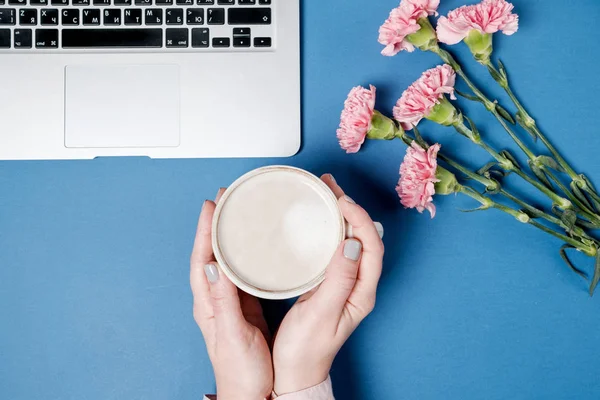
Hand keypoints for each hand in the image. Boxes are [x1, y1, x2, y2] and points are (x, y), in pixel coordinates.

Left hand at [190, 189, 272, 399]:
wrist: (252, 392)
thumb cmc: (241, 370)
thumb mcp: (233, 334)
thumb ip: (224, 301)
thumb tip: (214, 265)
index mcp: (208, 305)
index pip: (202, 260)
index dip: (205, 231)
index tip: (211, 206)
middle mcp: (214, 299)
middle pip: (211, 254)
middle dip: (214, 225)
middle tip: (223, 199)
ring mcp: (229, 301)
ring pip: (225, 259)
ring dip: (228, 235)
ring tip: (236, 213)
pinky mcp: (243, 305)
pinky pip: (240, 270)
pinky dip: (243, 252)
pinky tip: (253, 244)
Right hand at [272, 174, 384, 394]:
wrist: (295, 372)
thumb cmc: (306, 350)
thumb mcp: (320, 314)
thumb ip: (337, 279)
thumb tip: (350, 243)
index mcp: (361, 293)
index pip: (372, 247)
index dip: (360, 220)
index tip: (342, 201)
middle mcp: (357, 285)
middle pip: (364, 238)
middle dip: (351, 208)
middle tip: (330, 185)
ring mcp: (343, 283)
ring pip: (349, 239)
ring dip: (340, 214)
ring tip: (324, 192)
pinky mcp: (328, 282)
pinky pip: (334, 247)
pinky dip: (328, 228)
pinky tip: (317, 219)